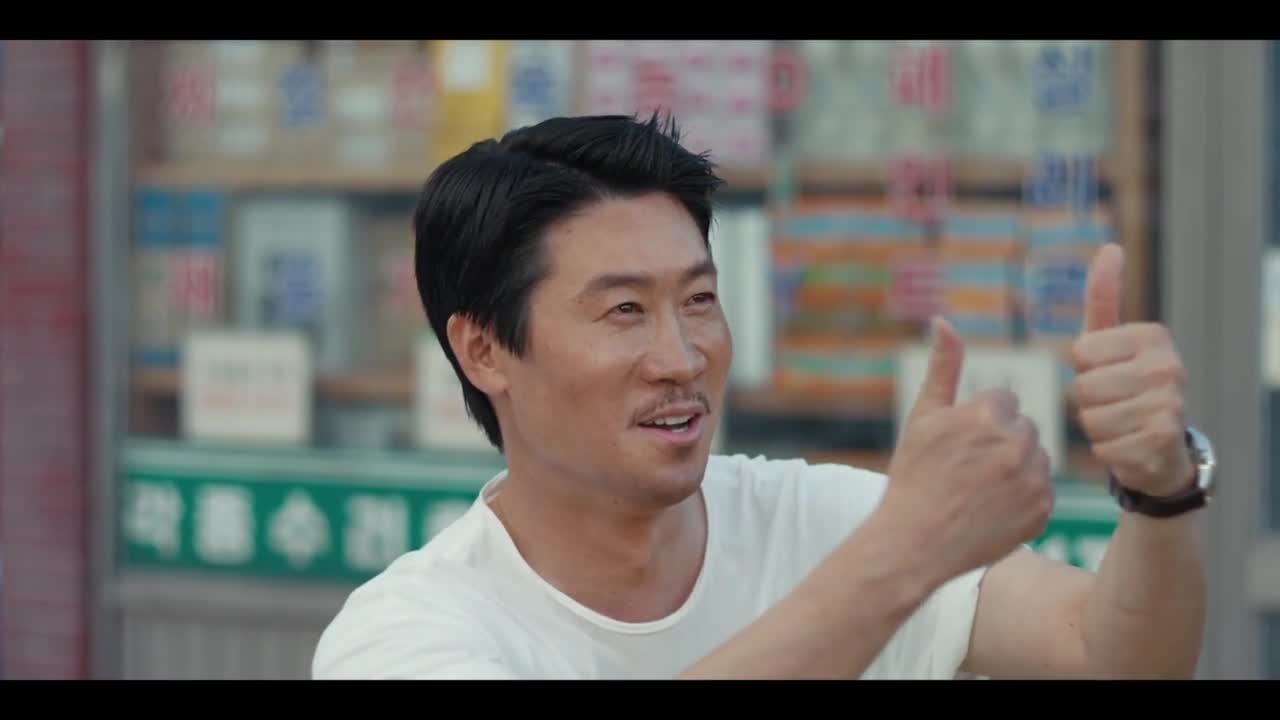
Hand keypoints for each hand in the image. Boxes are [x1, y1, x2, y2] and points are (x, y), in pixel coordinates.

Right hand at [882, 318, 1054, 581]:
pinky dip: (1024, 498)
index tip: (960, 447)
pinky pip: (1044, 491)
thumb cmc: (913, 477)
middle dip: (1002, 443)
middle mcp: (1016, 443)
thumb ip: (942, 368)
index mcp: (987, 414)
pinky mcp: (1044, 510)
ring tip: (981, 492)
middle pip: (1024, 429)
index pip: (1004, 402)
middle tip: (969, 472)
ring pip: (1037, 458)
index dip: (980, 423)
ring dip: (1017, 468)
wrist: (915, 543)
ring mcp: (1033, 478)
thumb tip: (944, 320)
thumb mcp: (922, 418)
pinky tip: (994, 510)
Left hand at [1070, 244, 1194, 496]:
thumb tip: (1109, 247)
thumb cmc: (1126, 386)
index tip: (1110, 373)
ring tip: (1122, 424)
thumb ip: (1104, 297)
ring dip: (1096, 428)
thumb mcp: (1111, 340)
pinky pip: (1102, 447)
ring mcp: (1170, 404)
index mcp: (1153, 336)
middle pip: (1082, 387)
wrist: (1162, 449)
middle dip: (1087, 402)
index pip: (1081, 353)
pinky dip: (1107, 452)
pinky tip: (1129, 446)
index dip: (1085, 370)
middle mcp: (1169, 366)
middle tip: (1115, 404)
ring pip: (1090, 419)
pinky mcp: (1162, 440)